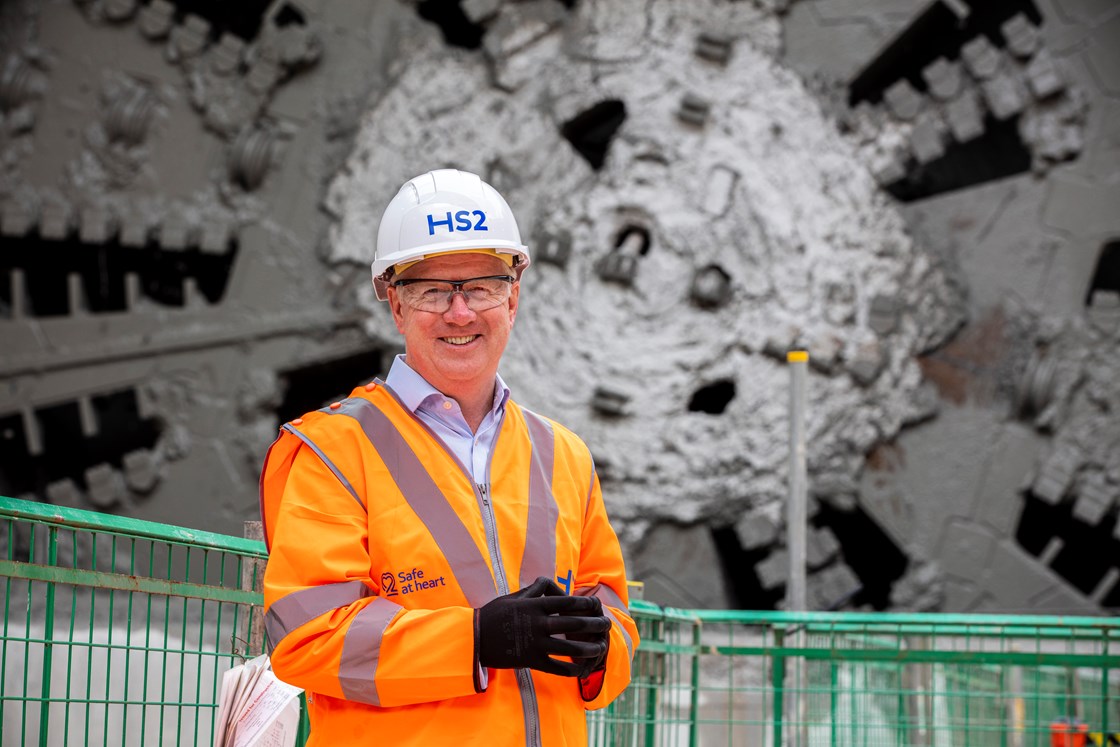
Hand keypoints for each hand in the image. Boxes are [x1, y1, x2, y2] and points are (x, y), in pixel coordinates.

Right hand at [476, 577, 609, 677]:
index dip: (586, 604)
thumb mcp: (515, 596)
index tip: (596, 606)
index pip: (568, 602)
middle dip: (594, 624)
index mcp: (535, 605)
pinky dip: (571, 669)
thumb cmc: (495, 614)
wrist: (475, 638)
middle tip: (606, 626)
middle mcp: (538, 623)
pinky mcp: (531, 660)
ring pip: (569, 647)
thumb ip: (536, 590)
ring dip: (588, 648)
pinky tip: (581, 669)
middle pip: (574, 623)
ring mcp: (535, 643)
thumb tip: (553, 584)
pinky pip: (556, 667)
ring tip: (600, 648)